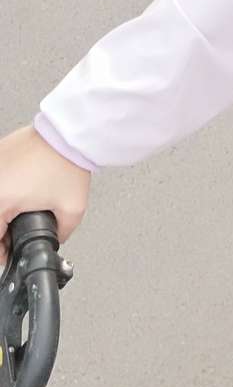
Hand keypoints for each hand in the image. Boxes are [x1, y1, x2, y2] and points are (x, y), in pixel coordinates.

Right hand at [0, 126, 90, 266]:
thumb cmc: (67, 162)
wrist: (69, 134)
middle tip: (15, 233)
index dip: (2, 251)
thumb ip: (61, 232)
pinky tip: (20, 190)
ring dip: (4, 210)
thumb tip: (54, 239)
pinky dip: (6, 190)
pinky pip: (0, 182)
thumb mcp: (71, 209)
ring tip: (20, 208)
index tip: (8, 252)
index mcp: (1, 199)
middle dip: (2, 230)